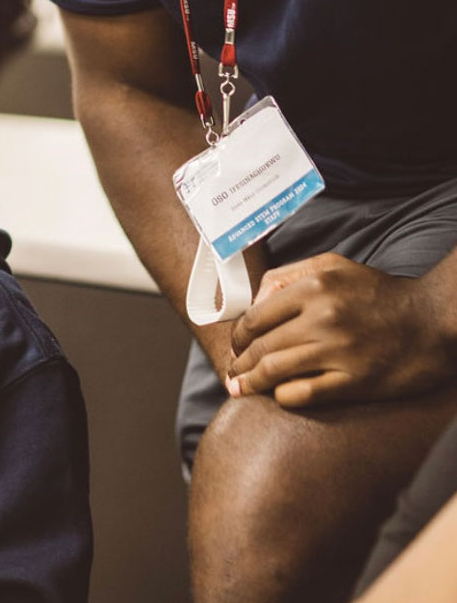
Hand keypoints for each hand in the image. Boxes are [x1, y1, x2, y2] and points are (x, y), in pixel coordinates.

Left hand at [226, 253, 455, 407]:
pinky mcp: (356, 381)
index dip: (238, 335)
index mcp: (314, 287)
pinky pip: (306, 394)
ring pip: (276, 371)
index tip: (235, 345)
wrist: (431, 320)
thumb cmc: (378, 292)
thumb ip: (289, 275)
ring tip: (241, 388)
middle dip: (239, 362)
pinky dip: (283, 397)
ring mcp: (339, 351)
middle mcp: (323, 318)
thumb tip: (255, 299)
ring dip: (252, 383)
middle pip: (262, 345)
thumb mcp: (333, 265)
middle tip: (232, 372)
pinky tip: (277, 396)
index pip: (257, 316)